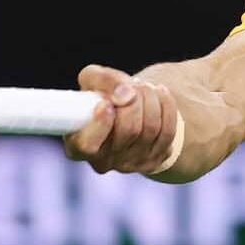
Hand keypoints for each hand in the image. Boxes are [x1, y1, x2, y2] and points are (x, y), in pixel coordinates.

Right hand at [62, 64, 180, 174]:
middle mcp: (102, 161)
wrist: (126, 109)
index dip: (100, 124)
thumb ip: (102, 80)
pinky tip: (160, 94)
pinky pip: (167, 133)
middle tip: (133, 85)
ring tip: (144, 87)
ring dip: (151, 100)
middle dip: (134, 100)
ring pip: (150, 129)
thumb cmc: (101, 95)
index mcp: (77, 145)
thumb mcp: (92, 80)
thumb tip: (126, 94)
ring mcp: (129, 164)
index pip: (87, 145)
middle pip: (128, 131)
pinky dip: (167, 107)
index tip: (106, 103)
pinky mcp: (152, 161)